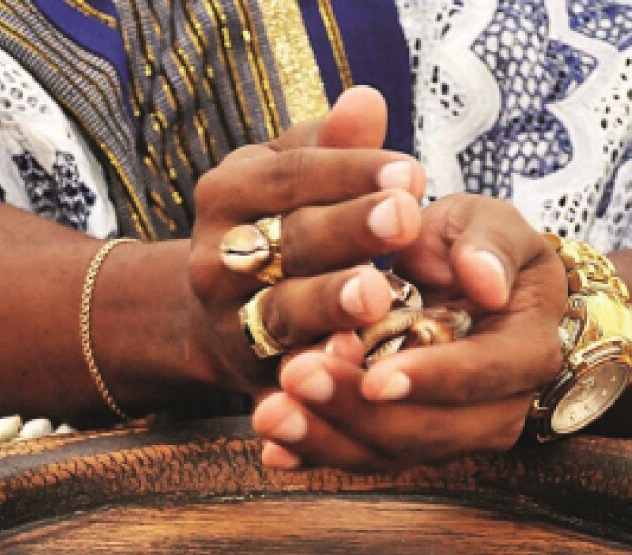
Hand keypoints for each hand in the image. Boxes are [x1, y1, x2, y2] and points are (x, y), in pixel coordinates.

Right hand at [188, 87, 425, 392]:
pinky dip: (315, 375)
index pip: (294, 174)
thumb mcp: (295, 178)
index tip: (412, 171)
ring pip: (284, 312)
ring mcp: (231, 322)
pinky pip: (283, 378)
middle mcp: (220, 258)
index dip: (351, 171)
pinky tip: (356, 366)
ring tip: (379, 293)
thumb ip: (333, 146)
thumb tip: (367, 100)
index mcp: (230, 194)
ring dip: (329, 304)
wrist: (219, 314)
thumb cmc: (279, 225)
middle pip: (291, 241)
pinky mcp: (251, 377)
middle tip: (404, 217)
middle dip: (348, 230)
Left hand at [252, 194, 566, 470]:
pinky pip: (361, 457)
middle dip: (359, 412)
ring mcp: (450, 433)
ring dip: (326, 439)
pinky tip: (275, 450)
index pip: (485, 375)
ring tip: (270, 413)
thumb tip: (485, 283)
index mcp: (526, 350)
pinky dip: (315, 455)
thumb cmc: (476, 247)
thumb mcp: (489, 223)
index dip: (431, 379)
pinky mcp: (406, 442)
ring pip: (390, 453)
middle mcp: (497, 408)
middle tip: (297, 377)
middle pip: (431, 431)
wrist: (461, 282)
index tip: (376, 377)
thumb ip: (490, 244)